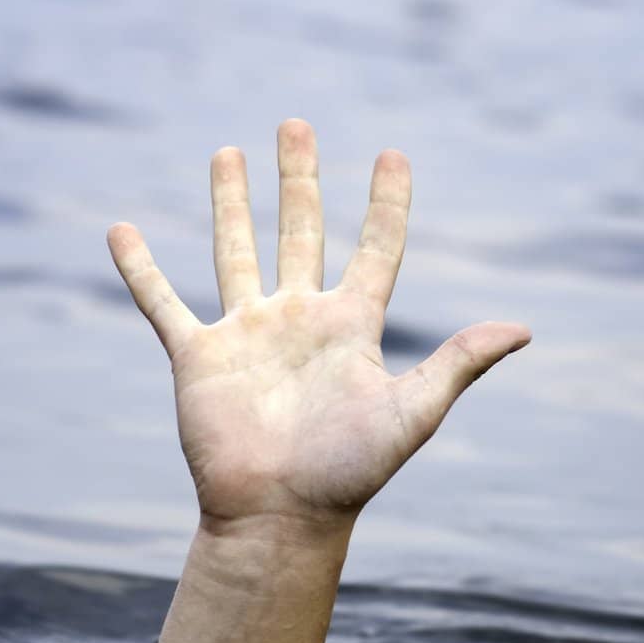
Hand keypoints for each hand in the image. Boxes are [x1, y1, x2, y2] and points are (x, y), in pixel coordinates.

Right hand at [107, 118, 529, 532]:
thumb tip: (524, 330)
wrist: (279, 517)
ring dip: (230, 203)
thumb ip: (459, 364)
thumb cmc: (348, 474)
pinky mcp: (198, 358)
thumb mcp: (412, 413)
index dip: (387, 204)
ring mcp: (245, 335)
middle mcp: (297, 321)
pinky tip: (119, 231)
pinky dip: (140, 270)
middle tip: (295, 125)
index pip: (375, 250)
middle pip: (300, 231)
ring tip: (228, 152)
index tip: (393, 156)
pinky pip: (163, 304)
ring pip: (234, 251)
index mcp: (350, 328)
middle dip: (298, 178)